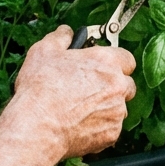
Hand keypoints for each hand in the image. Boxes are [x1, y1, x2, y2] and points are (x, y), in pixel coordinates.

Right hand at [13, 26, 135, 157]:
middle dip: (113, 86)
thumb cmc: (40, 88)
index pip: (127, 58)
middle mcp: (118, 86)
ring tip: (81, 109)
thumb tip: (67, 32)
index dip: (115, 62)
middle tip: (90, 88)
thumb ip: (61, 37)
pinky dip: (100, 126)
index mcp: (106, 62)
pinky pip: (111, 128)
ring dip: (107, 107)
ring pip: (119, 107)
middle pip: (127, 84)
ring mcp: (117, 111)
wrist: (37, 127)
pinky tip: (79, 124)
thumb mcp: (44, 51)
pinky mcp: (112, 133)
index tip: (103, 66)